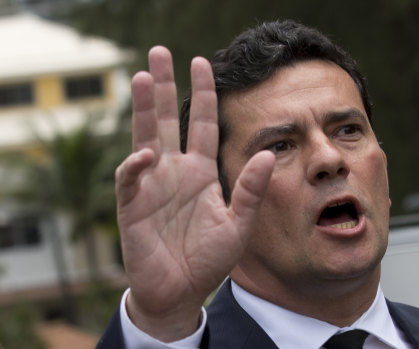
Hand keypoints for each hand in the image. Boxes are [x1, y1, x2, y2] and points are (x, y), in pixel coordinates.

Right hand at [114, 46, 273, 340]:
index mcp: (201, 172)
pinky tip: (147, 155)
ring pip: (145, 137)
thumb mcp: (238, 224)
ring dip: (144, 109)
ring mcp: (151, 185)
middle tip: (160, 51)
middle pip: (168, 120)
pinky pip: (131, 179)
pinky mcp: (133, 206)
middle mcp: (175, 171)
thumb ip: (251, 190)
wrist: (181, 291)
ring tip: (145, 76)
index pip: (203, 124)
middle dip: (164, 87)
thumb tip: (265, 153)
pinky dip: (136, 166)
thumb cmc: (209, 259)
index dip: (203, 94)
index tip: (202, 62)